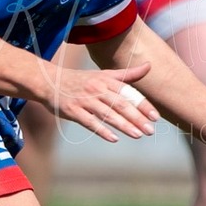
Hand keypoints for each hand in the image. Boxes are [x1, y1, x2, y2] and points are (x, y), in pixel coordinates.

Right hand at [43, 62, 160, 142]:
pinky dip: (102, 130)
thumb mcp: (104, 74)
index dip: (143, 105)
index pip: (129, 93)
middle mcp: (97, 89)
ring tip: (138, 135)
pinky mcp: (73, 111)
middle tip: (150, 130)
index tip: (156, 117)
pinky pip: (90, 122)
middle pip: (121, 104)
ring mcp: (85, 100)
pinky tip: (114, 139)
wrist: (50, 81)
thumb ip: (128, 74)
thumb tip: (149, 65)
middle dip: (137, 118)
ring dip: (124, 125)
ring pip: (107, 114)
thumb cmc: (81, 80)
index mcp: (107, 80)